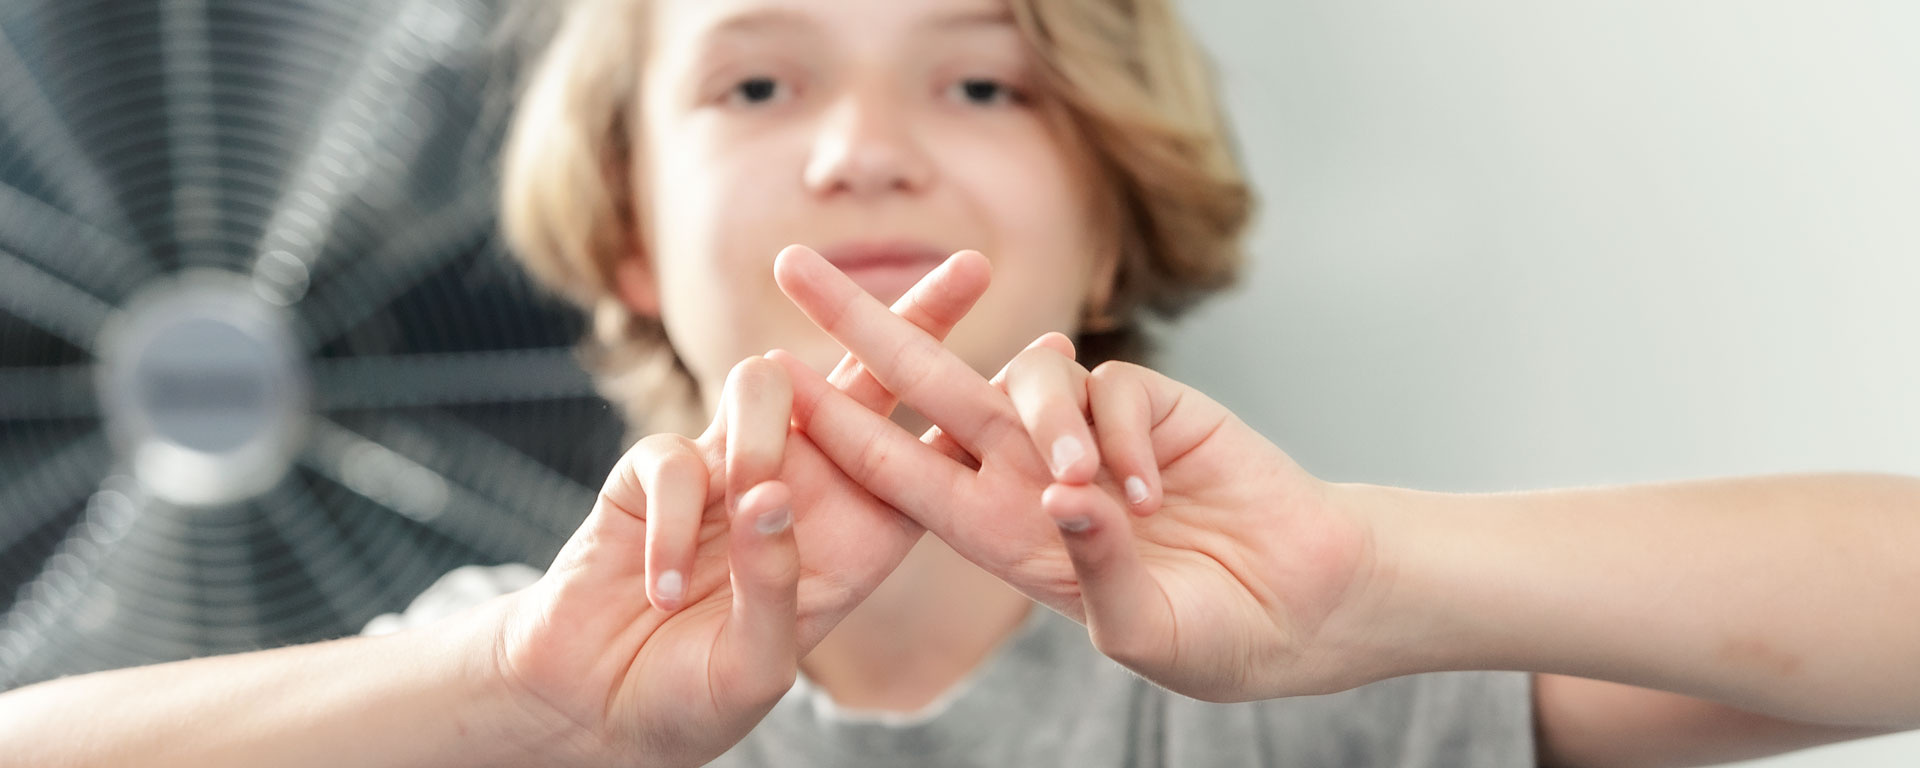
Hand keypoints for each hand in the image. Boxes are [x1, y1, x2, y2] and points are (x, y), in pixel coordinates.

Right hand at [487, 247, 990, 765]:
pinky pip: (676, 456)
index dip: (990, 403)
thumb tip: (774, 494)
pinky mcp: (656, 471)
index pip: (933, 453)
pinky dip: (677, 522)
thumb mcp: (758, 664)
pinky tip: (667, 587)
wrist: (598, 709)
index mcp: (856, 535)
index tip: (1056, 352)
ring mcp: (730, 468)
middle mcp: (805, 487)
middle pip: (870, 379)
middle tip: (975, 269)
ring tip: (749, 512)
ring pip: (766, 384)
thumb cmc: (691, 700)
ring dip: (762, 441)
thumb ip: (778, 588)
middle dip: (916, 319)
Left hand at [773, 246, 1384, 702]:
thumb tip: (1067, 495)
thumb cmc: (1219, 637)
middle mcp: (1031, 477)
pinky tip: (1153, 493)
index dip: (842, 429)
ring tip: (1090, 490)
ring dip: (1045, 422)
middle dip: (863, 326)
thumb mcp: (1147, 633)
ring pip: (1024, 378)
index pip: (904, 473)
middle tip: (792, 266)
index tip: (773, 386)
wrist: (1309, 604)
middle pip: (930, 388)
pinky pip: (1108, 385)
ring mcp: (1087, 436)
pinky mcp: (1149, 403)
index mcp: (1003, 537)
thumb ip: (1100, 570)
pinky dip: (1118, 432)